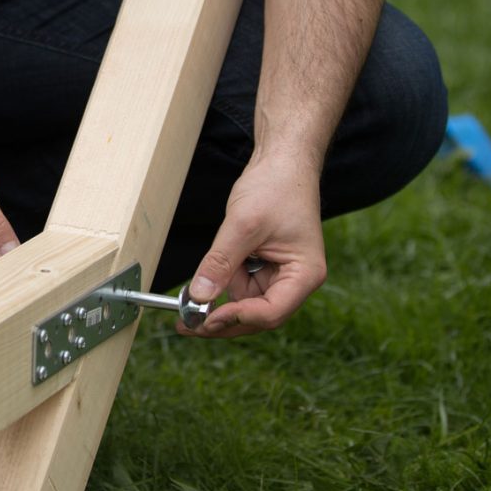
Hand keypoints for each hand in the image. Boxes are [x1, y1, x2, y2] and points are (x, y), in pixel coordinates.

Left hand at [179, 153, 326, 337]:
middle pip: (257, 317)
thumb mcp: (242, 225)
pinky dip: (219, 287)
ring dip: (218, 304)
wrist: (281, 164)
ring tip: (187, 302)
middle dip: (222, 322)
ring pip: (244, 305)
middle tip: (186, 325)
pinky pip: (238, 288)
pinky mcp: (263, 270)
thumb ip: (220, 262)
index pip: (271, 312)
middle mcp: (295, 282)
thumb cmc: (275, 188)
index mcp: (304, 275)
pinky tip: (202, 283)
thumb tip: (199, 296)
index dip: (237, 318)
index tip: (205, 317)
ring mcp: (279, 277)